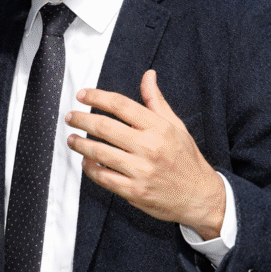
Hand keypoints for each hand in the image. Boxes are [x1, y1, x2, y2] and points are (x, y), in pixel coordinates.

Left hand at [65, 69, 224, 238]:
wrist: (200, 196)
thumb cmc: (187, 159)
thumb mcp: (176, 126)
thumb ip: (156, 101)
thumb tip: (148, 75)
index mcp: (158, 128)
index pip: (121, 105)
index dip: (97, 97)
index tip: (82, 95)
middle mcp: (149, 147)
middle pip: (105, 127)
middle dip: (81, 120)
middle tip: (70, 117)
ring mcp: (141, 170)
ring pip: (100, 153)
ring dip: (81, 144)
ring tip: (72, 139)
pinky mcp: (135, 191)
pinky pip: (104, 178)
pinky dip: (90, 169)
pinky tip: (85, 162)